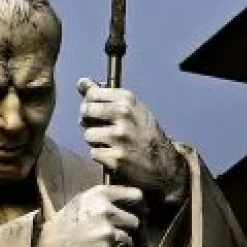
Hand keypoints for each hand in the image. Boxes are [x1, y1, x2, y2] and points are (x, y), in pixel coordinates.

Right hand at [32, 185, 145, 246]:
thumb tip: (133, 199)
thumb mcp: (80, 202)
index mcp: (99, 195)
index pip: (136, 196)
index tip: (141, 212)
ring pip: (128, 242)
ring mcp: (107, 234)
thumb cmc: (63, 227)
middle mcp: (105, 212)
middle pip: (135, 222)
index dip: (141, 206)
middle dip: (125, 231)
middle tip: (109, 236)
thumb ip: (103, 199)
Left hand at [77, 78, 187, 207]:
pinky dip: (101, 156)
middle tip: (97, 126)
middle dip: (87, 120)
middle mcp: (124, 115)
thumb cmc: (145, 134)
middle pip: (86, 111)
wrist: (165, 164)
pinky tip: (114, 155)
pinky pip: (94, 153)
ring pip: (88, 134)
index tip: (93, 108)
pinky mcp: (116, 157)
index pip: (92, 93)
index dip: (89, 102)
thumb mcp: (133, 109)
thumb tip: (81, 82)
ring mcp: (119, 136)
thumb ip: (106, 95)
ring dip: (95, 141)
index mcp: (128, 100)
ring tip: (110, 143)